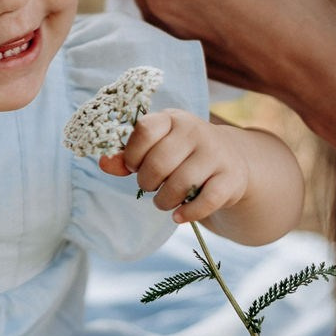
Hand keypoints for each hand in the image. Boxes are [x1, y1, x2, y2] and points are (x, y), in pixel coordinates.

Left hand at [99, 109, 251, 224]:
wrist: (231, 161)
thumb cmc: (182, 155)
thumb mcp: (155, 148)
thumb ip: (127, 156)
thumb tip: (104, 163)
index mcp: (173, 119)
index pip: (145, 130)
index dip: (133, 154)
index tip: (134, 165)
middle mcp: (196, 131)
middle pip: (159, 163)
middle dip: (147, 183)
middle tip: (151, 186)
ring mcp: (216, 154)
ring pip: (180, 184)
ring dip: (164, 201)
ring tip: (165, 201)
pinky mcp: (231, 178)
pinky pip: (206, 201)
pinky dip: (188, 213)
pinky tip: (179, 216)